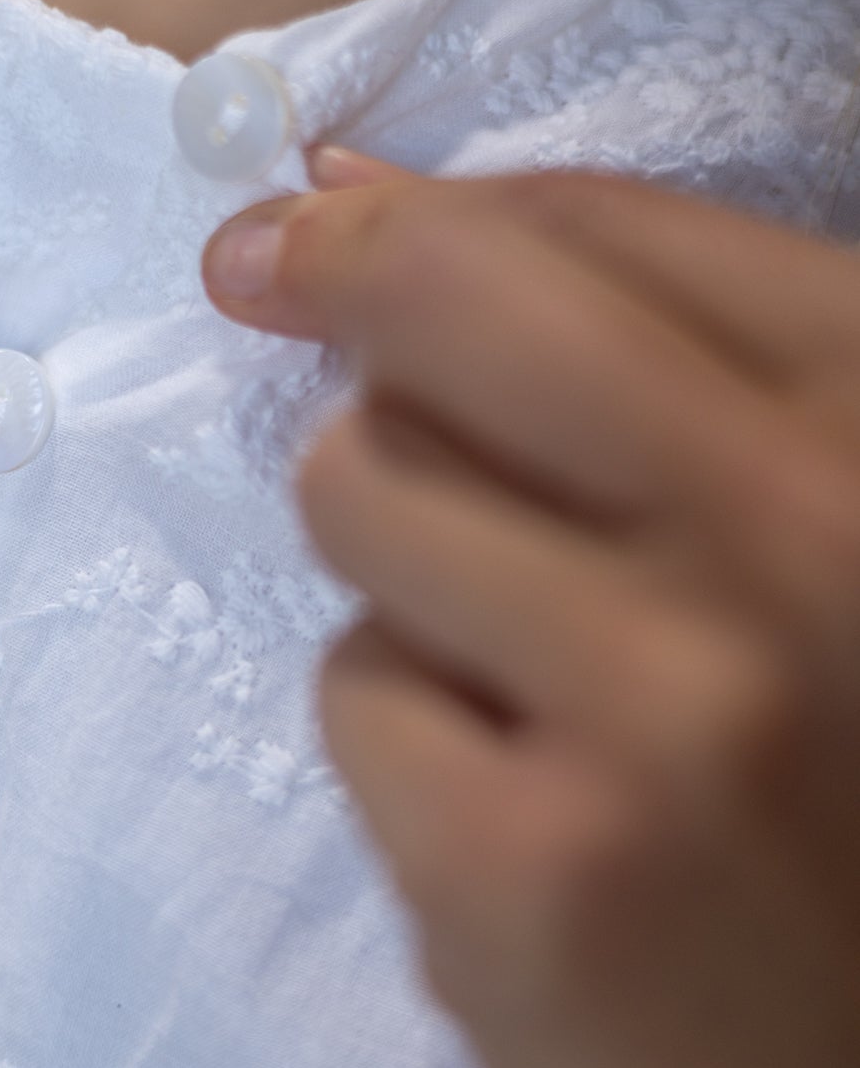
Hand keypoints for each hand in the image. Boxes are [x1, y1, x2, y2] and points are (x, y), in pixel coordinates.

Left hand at [203, 150, 859, 1067]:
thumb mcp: (834, 561)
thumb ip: (648, 369)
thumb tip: (358, 193)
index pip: (604, 231)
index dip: (425, 211)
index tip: (314, 213)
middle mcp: (805, 536)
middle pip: (450, 312)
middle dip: (341, 290)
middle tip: (264, 275)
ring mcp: (666, 709)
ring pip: (365, 499)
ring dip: (401, 565)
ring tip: (518, 674)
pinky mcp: (529, 874)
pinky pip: (354, 693)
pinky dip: (410, 744)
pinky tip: (520, 833)